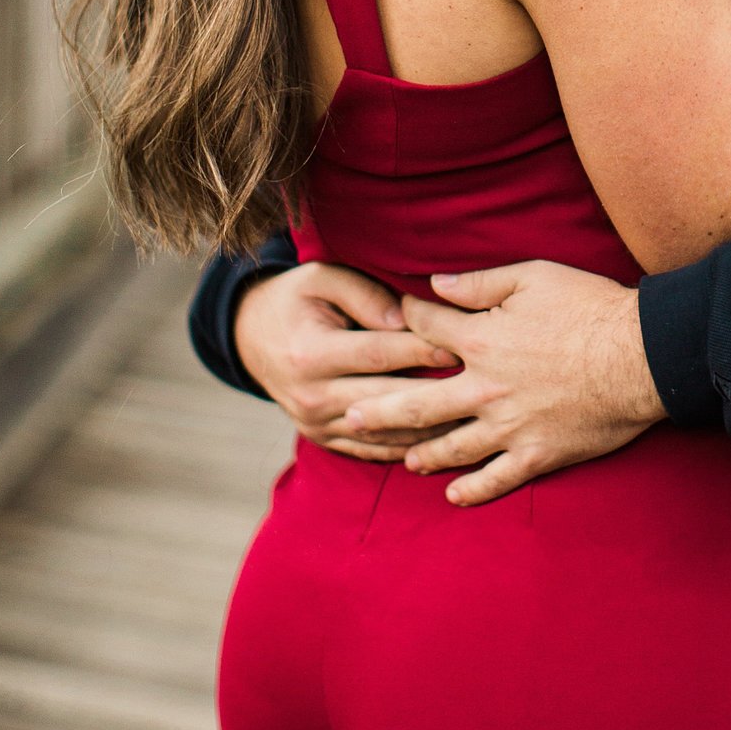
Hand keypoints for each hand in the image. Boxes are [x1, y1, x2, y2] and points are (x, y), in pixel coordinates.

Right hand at [235, 261, 459, 458]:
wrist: (250, 338)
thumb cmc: (297, 298)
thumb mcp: (321, 278)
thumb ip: (364, 294)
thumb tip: (405, 318)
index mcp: (311, 353)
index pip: (379, 354)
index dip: (423, 350)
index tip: (463, 346)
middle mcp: (312, 395)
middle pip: (386, 399)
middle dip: (435, 395)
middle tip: (479, 389)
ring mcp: (316, 424)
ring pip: (384, 434)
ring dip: (429, 431)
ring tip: (473, 421)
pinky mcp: (324, 439)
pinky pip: (373, 451)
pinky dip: (409, 447)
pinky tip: (444, 441)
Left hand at [339, 262, 666, 505]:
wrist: (640, 356)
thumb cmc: (589, 308)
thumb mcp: (533, 278)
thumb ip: (480, 284)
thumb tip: (435, 284)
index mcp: (480, 342)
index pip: (426, 330)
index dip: (407, 318)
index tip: (395, 317)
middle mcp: (484, 389)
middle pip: (416, 403)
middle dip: (378, 409)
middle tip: (348, 417)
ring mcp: (508, 427)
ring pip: (450, 446)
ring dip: (420, 453)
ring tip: (402, 458)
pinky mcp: (536, 454)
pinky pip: (496, 478)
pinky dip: (472, 489)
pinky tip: (453, 496)